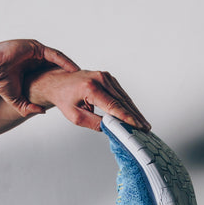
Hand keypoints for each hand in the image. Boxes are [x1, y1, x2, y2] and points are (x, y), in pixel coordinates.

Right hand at [0, 39, 79, 117]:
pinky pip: (54, 55)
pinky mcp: (36, 47)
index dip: (64, 83)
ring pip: (59, 60)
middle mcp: (37, 60)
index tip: (74, 92)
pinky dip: (64, 62)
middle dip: (71, 75)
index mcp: (33, 70)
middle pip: (59, 67)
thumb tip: (42, 112)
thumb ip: (27, 107)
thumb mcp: (16, 99)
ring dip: (71, 68)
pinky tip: (73, 69)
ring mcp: (37, 52)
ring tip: (83, 77)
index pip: (53, 75)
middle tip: (84, 84)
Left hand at [28, 68, 151, 131]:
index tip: (136, 126)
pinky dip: (128, 105)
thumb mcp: (75, 116)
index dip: (126, 117)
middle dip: (135, 116)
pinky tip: (135, 115)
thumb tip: (110, 128)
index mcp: (90, 87)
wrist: (58, 83)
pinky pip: (121, 93)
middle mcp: (100, 78)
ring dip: (134, 111)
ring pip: (124, 97)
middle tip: (145, 128)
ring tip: (144, 124)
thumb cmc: (64, 99)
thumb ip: (93, 122)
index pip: (113, 105)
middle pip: (122, 101)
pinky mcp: (108, 78)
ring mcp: (105, 76)